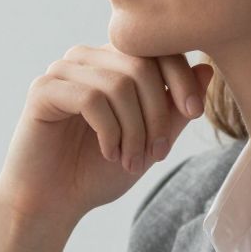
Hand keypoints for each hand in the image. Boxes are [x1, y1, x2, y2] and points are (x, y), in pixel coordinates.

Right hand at [0, 43, 215, 229]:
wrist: (52, 203)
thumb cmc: (97, 172)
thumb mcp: (149, 141)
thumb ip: (174, 108)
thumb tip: (207, 70)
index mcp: (112, 64)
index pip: (156, 48)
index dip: (181, 77)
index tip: (195, 112)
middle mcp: (86, 59)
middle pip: (140, 65)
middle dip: (157, 114)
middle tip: (155, 154)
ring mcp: (62, 71)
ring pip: (118, 84)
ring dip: (134, 130)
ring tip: (129, 160)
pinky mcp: (43, 90)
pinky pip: (91, 99)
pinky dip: (109, 132)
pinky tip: (108, 153)